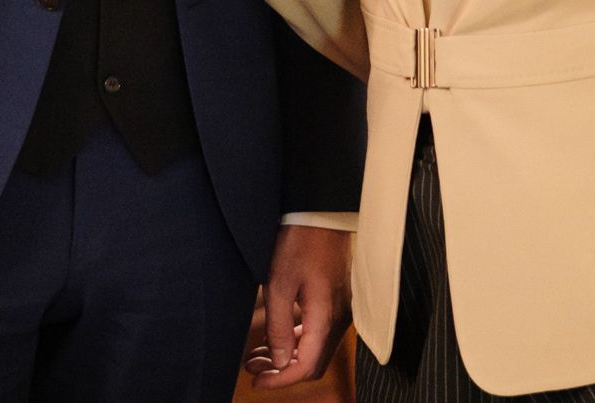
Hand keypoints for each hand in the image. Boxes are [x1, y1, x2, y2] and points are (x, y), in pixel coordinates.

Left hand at [246, 223, 350, 387]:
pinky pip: (319, 333)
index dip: (281, 380)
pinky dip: (297, 342)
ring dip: (287, 357)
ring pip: (315, 349)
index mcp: (326, 317)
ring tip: (258, 356)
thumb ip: (279, 326)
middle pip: (313, 363)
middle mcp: (339, 319)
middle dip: (282, 371)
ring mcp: (340, 310)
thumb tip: (281, 362)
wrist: (321, 212)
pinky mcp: (336, 302)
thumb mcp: (280, 284)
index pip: (306, 366)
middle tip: (253, 368)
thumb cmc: (300, 242)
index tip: (258, 381)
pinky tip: (276, 338)